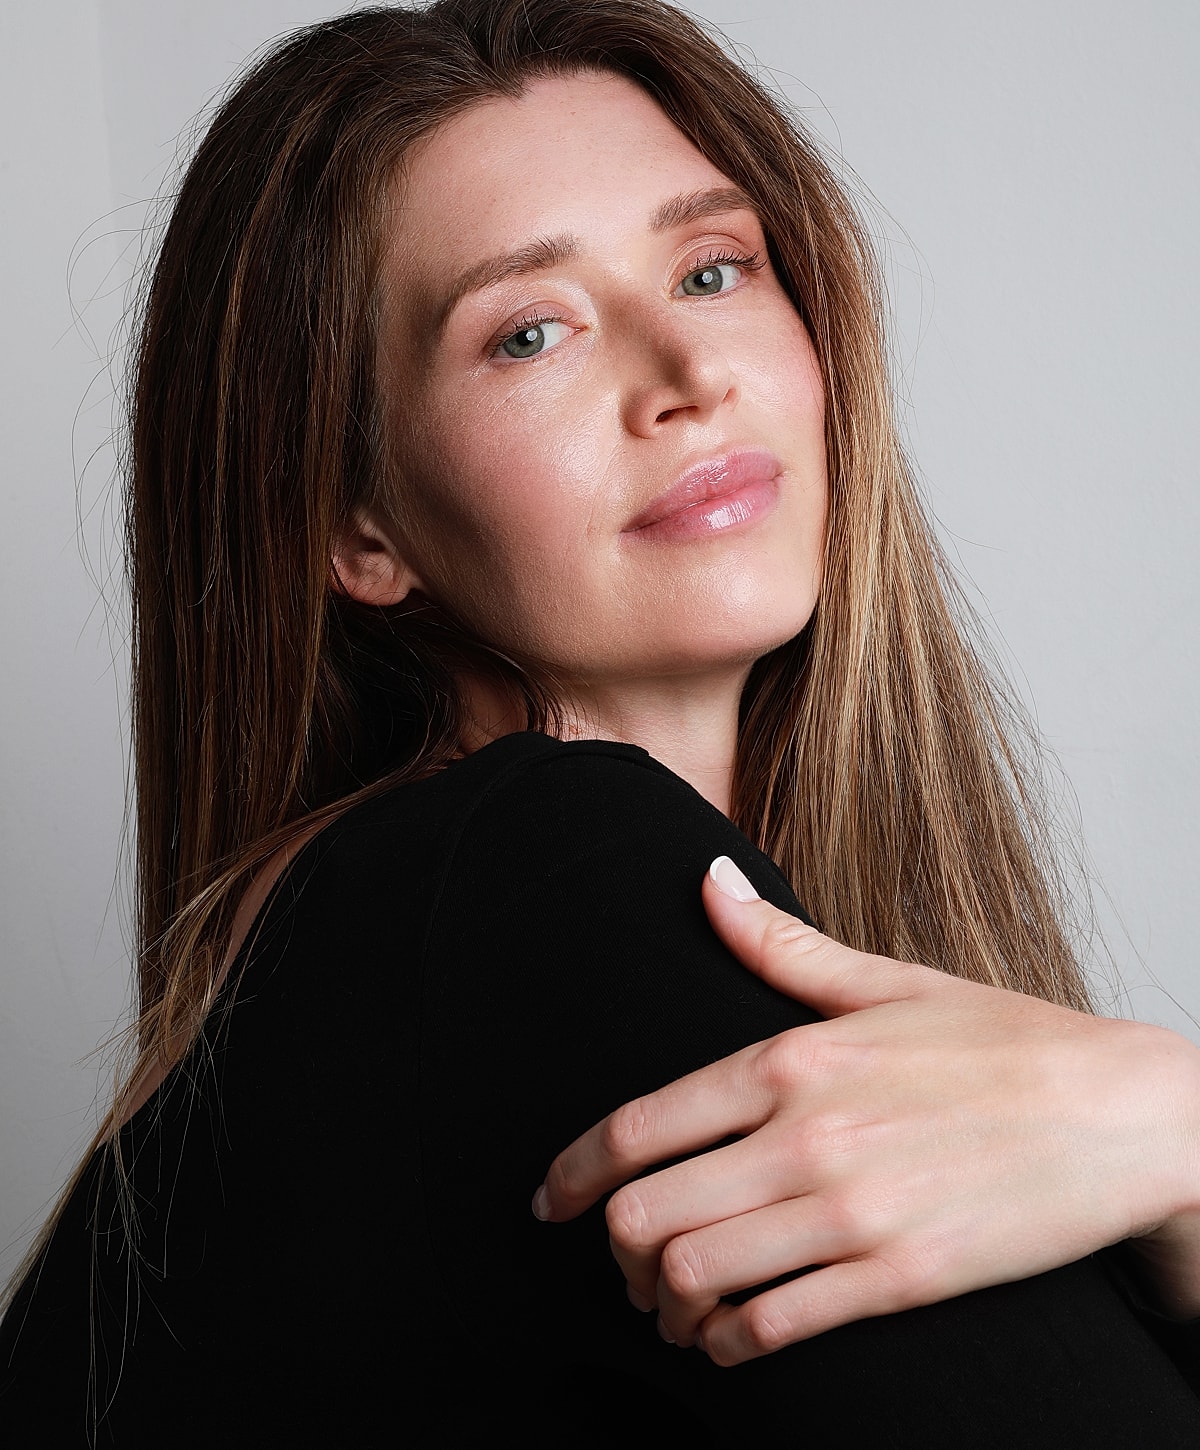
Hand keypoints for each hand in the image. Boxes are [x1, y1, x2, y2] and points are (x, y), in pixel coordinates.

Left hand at [533, 856, 1199, 1364]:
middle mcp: (805, 1136)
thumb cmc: (1001, 1042)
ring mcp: (851, 1212)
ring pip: (694, 1276)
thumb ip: (778, 944)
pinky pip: (772, 1326)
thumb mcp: (885, 981)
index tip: (549, 1201)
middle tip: (617, 1260)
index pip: (639, 1124)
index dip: (573, 1173)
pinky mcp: (899, 1278)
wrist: (1123, 1113)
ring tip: (667, 1303)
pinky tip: (731, 1333)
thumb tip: (706, 879)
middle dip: (611, 1247)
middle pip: (645, 1211)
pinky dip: (729, 1340)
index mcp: (790, 1058)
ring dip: (662, 1302)